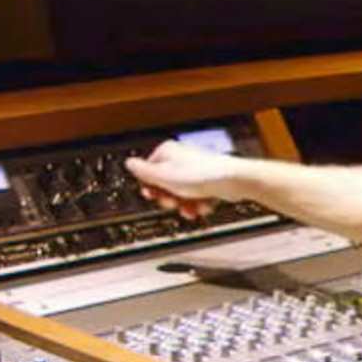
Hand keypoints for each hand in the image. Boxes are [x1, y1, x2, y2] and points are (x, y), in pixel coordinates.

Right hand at [121, 137, 249, 219]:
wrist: (233, 181)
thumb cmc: (201, 175)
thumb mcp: (164, 176)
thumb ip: (143, 172)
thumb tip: (128, 164)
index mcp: (166, 152)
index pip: (148, 172)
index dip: (150, 187)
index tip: (153, 196)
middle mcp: (181, 159)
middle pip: (165, 185)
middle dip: (169, 198)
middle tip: (173, 202)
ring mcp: (195, 170)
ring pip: (182, 194)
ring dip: (184, 205)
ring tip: (190, 208)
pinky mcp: (208, 181)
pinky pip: (197, 196)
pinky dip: (198, 204)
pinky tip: (202, 206)